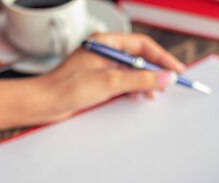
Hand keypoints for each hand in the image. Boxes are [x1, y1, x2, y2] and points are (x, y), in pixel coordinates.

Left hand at [41, 32, 185, 119]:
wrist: (41, 104)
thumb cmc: (65, 88)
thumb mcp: (108, 83)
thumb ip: (139, 79)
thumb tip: (166, 77)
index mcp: (105, 43)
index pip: (143, 46)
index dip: (162, 57)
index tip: (177, 70)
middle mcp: (104, 52)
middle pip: (139, 58)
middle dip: (155, 71)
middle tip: (169, 84)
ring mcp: (101, 68)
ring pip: (132, 72)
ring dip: (144, 82)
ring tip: (152, 94)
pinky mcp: (97, 83)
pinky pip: (122, 83)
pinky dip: (133, 90)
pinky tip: (137, 97)